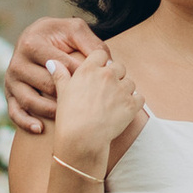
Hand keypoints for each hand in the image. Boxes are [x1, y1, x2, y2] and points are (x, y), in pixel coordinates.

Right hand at [7, 12, 98, 133]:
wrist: (35, 38)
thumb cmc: (59, 35)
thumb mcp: (74, 30)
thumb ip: (90, 43)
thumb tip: (109, 64)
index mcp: (31, 43)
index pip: (60, 64)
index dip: (81, 75)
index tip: (98, 84)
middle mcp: (17, 62)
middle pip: (45, 84)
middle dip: (68, 95)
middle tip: (89, 104)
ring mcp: (11, 80)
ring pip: (30, 101)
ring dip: (50, 111)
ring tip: (69, 116)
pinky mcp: (9, 94)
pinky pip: (14, 112)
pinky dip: (26, 122)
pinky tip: (40, 129)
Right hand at [49, 39, 142, 167]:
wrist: (82, 138)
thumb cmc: (69, 117)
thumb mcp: (62, 93)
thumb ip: (61, 75)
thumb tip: (53, 62)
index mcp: (89, 70)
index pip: (101, 54)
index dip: (101, 63)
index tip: (99, 72)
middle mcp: (107, 75)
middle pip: (119, 66)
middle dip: (115, 76)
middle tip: (107, 91)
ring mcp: (121, 89)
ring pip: (130, 82)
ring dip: (125, 90)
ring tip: (114, 103)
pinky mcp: (132, 104)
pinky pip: (139, 97)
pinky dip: (134, 103)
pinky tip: (124, 110)